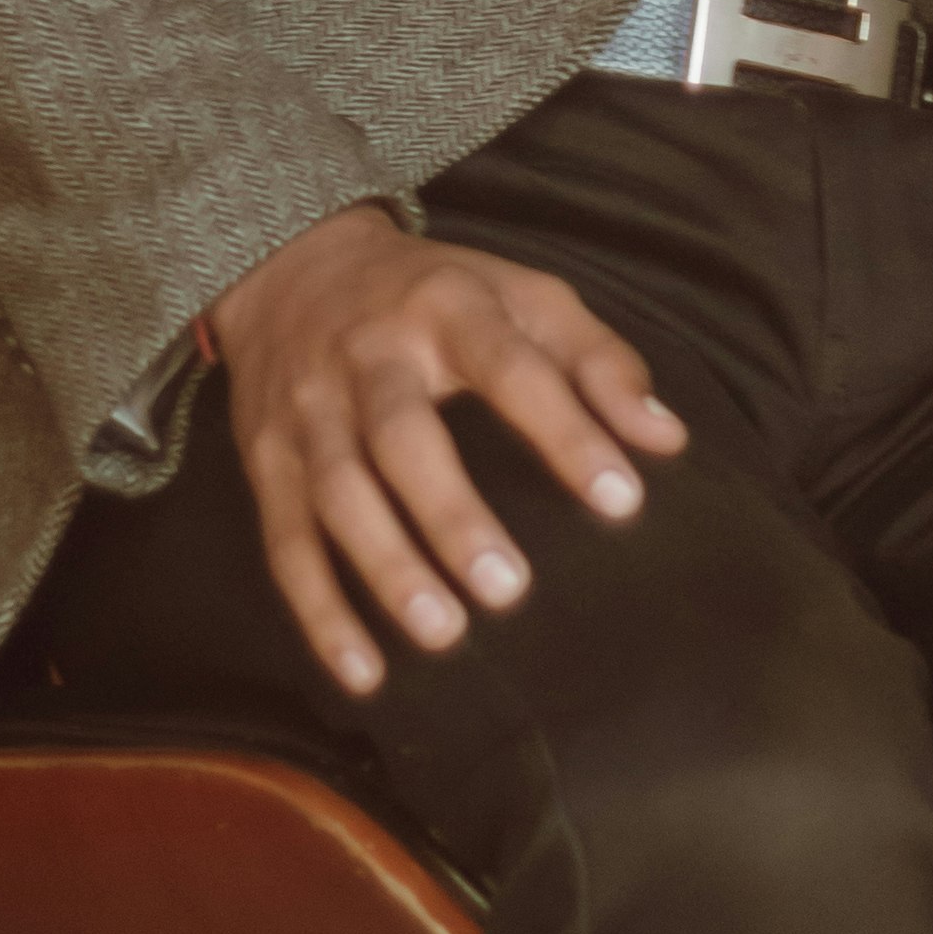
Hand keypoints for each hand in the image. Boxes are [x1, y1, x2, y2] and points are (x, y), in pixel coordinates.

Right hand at [202, 204, 689, 697]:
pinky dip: (319, 611)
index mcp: (446, 307)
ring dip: (386, 568)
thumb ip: (597, 360)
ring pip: (337, 494)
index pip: (511, 367)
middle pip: (402, 438)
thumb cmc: (434, 292)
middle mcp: (368, 355)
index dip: (566, 431)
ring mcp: (308, 409)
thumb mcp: (522, 294)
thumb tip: (667, 437)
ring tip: (442, 632)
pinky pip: (285, 542)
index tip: (621, 498)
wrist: (291, 263)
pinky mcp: (266, 459)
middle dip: (451, 516)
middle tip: (509, 588)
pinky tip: (363, 670)